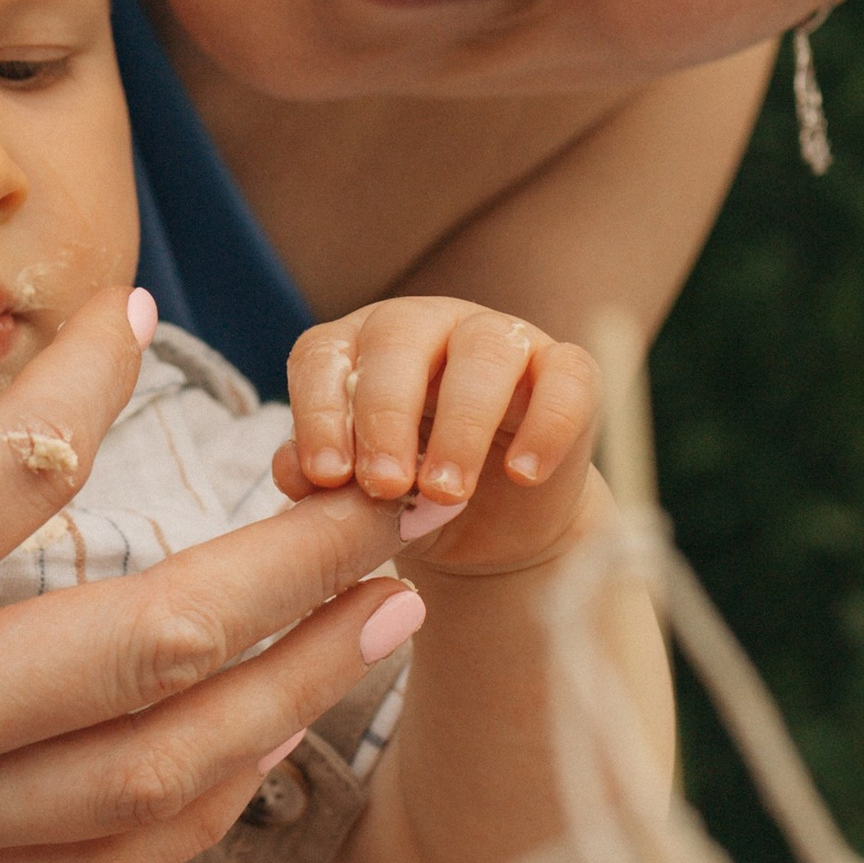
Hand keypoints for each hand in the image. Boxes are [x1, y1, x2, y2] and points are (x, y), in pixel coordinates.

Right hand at [0, 285, 419, 862]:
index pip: (11, 480)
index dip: (89, 382)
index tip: (141, 315)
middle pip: (153, 647)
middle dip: (303, 568)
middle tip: (405, 497)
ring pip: (160, 777)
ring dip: (295, 697)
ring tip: (392, 617)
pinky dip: (208, 813)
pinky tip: (270, 749)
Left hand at [276, 297, 601, 576]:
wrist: (491, 533)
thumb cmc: (410, 502)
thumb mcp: (360, 503)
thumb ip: (325, 487)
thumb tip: (298, 474)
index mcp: (359, 349)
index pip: (325, 355)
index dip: (319, 410)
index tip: (325, 477)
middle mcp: (427, 329)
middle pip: (399, 338)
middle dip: (386, 414)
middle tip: (386, 486)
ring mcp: (501, 341)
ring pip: (483, 352)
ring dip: (461, 424)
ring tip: (447, 492)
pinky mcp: (566, 369)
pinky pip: (565, 377)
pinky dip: (547, 425)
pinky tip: (523, 474)